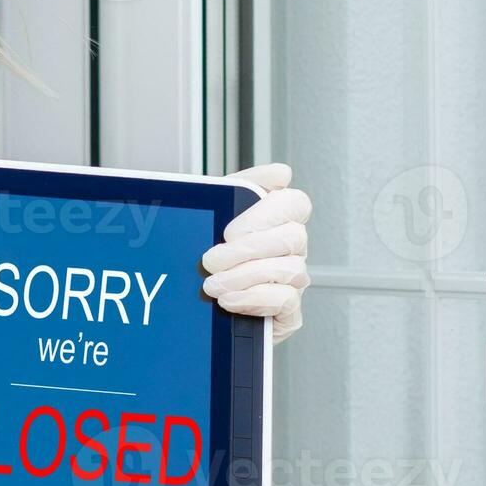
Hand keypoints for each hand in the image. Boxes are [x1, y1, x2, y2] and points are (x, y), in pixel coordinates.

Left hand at [203, 163, 312, 342]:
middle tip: (211, 261)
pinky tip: (228, 300)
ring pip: (289, 269)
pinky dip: (252, 298)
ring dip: (243, 276)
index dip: (266, 212)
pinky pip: (285, 299)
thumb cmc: (204, 262)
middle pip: (293, 237)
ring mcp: (293, 281)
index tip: (231, 230)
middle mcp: (291, 250)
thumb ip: (238, 188)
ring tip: (212, 285)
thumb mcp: (211, 220)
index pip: (295, 203)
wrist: (190, 312)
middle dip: (246, 249)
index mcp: (277, 223)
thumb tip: (280, 173)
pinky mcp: (288, 312)